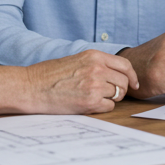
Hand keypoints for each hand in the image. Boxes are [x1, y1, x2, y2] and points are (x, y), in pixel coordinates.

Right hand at [21, 50, 138, 113]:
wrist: (31, 87)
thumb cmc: (49, 75)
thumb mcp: (76, 59)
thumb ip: (96, 64)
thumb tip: (116, 74)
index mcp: (94, 56)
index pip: (125, 65)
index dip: (132, 76)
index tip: (134, 84)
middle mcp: (97, 68)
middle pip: (124, 82)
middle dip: (121, 90)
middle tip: (110, 94)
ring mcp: (94, 85)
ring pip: (118, 95)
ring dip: (110, 99)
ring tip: (93, 98)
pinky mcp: (90, 101)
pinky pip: (109, 107)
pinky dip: (102, 108)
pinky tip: (88, 104)